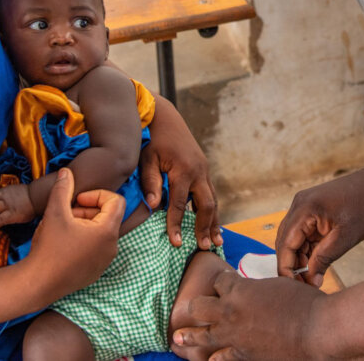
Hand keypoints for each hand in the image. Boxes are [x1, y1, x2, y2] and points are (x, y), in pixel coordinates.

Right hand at [25, 168, 124, 300]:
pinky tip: (65, 243)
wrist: (37, 283)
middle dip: (88, 210)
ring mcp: (105, 260)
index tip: (77, 201)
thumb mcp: (55, 212)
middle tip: (67, 214)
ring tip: (64, 228)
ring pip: (102, 232)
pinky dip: (85, 240)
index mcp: (107, 231)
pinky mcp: (96, 270)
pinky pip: (97, 248)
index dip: (97, 195)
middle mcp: (112, 246)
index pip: (116, 200)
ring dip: (86, 224)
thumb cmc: (48, 247)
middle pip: (108, 216)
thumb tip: (67, 172)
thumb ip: (63, 189)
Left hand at [143, 95, 220, 249]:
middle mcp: (198, 171)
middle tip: (203, 246)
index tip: (176, 243)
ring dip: (214, 221)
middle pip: (206, 205)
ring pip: (213, 200)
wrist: (165, 118)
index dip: (177, 225)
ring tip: (216, 241)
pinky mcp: (204, 170)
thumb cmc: (152, 140)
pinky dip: (211, 209)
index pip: (179, 205)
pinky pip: (210, 193)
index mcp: (184, 170)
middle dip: (205, 227)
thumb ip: (151, 181)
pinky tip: (212, 223)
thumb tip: (154, 205)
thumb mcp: (147, 159)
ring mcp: (204, 170)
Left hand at [172, 271, 324, 360]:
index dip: (220, 282)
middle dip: (195, 306)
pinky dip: (215, 360)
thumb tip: (255, 292)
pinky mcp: (243, 356)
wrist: (315, 330)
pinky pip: (222, 359)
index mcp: (239, 289)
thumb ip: (260, 289)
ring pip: (202, 336)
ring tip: (177, 339)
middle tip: (191, 309)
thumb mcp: (278, 285)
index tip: (221, 283)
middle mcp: (230, 313)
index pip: (219, 281)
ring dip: (189, 337)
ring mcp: (234, 337)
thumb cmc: (303, 303)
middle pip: (199, 306)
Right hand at [276, 167, 363, 286]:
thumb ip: (324, 259)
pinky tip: (315, 263)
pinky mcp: (311, 209)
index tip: (294, 287)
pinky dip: (306, 248)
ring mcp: (304, 205)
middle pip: (284, 241)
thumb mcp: (346, 237)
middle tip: (305, 285)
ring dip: (299, 257)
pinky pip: (302, 232)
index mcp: (305, 209)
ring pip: (292, 238)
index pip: (285, 244)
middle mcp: (299, 204)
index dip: (287, 268)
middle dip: (292, 264)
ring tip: (311, 277)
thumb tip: (311, 280)